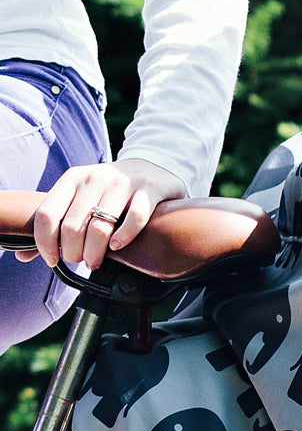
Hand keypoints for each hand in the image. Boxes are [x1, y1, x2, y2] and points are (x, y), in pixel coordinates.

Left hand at [17, 158, 186, 270]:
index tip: (53, 260)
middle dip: (73, 252)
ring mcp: (124, 183)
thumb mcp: (79, 198)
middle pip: (73, 227)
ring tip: (96, 261)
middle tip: (80, 260)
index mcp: (73, 179)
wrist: (151, 169)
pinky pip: (134, 220)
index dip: (45, 243)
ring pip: (101, 228)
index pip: (47, 215)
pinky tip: (118, 246)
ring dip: (96, 253)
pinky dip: (124, 238)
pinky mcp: (149, 190)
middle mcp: (96, 177)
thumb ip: (54, 225)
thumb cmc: (109, 192)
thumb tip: (22, 255)